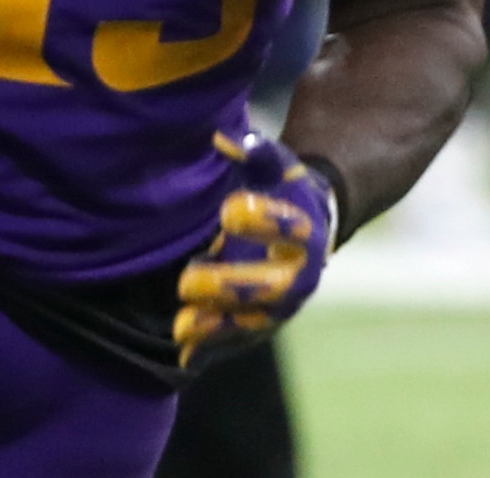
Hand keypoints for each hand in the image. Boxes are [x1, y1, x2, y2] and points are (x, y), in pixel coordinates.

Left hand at [174, 131, 335, 365]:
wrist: (307, 228)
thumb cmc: (282, 191)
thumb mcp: (275, 167)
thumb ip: (255, 151)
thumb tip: (224, 138)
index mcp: (305, 232)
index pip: (288, 229)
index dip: (262, 219)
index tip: (228, 209)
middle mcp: (299, 276)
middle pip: (269, 288)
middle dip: (230, 285)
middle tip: (188, 278)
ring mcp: (281, 307)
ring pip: (252, 322)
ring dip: (217, 326)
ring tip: (181, 325)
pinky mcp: (261, 326)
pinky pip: (237, 340)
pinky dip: (211, 348)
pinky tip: (182, 351)